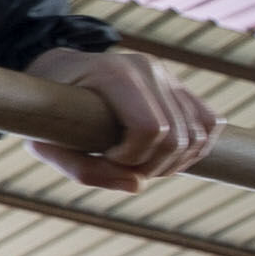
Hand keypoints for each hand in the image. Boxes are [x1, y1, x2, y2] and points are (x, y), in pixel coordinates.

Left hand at [25, 45, 216, 192]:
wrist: (57, 73)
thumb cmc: (47, 111)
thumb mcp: (44, 144)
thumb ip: (83, 171)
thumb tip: (138, 186)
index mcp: (114, 74)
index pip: (151, 128)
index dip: (133, 158)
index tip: (106, 157)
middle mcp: (148, 69)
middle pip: (178, 138)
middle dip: (152, 167)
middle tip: (122, 167)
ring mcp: (167, 75)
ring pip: (199, 134)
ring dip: (174, 163)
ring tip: (141, 163)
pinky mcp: (178, 86)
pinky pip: (210, 123)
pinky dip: (194, 149)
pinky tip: (164, 157)